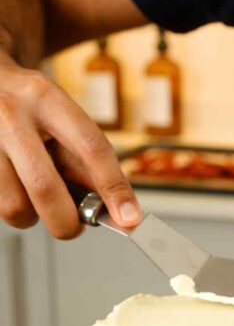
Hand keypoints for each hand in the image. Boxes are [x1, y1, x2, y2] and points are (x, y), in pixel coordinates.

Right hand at [0, 53, 141, 237]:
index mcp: (46, 99)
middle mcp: (12, 115)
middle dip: (66, 221)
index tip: (128, 218)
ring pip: (14, 206)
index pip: (91, 148)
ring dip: (31, 215)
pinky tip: (15, 184)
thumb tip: (110, 206)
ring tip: (33, 193)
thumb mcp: (61, 117)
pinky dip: (14, 205)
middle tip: (73, 226)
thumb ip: (84, 159)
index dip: (114, 188)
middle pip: (45, 188)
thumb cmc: (29, 105)